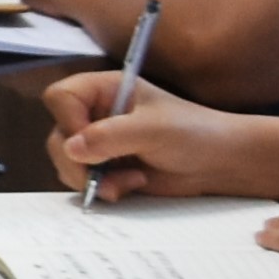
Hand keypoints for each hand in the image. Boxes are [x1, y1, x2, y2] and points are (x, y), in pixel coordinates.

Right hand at [42, 72, 252, 202]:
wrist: (220, 164)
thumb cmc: (195, 134)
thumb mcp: (153, 129)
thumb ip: (110, 136)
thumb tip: (71, 149)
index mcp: (105, 90)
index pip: (61, 97)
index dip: (67, 120)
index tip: (87, 142)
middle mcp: (96, 114)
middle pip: (58, 135)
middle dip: (77, 161)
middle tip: (101, 173)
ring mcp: (100, 143)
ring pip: (66, 162)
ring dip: (90, 178)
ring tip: (127, 181)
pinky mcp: (107, 169)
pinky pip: (83, 181)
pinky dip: (101, 189)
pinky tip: (129, 186)